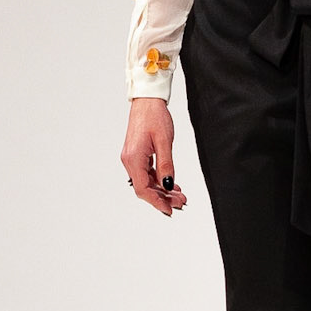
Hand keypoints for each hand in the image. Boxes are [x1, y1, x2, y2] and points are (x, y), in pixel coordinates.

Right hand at [121, 97, 186, 215]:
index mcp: (133, 158)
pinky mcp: (137, 154)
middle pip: (144, 187)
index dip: (156, 201)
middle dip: (163, 197)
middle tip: (180, 202)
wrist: (147, 100)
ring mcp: (132, 157)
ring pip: (146, 181)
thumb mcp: (164, 142)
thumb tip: (168, 185)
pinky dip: (158, 180)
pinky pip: (146, 173)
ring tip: (179, 194)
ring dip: (162, 189)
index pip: (142, 189)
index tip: (169, 209)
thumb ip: (166, 166)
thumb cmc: (154, 116)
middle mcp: (129, 160)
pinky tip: (171, 183)